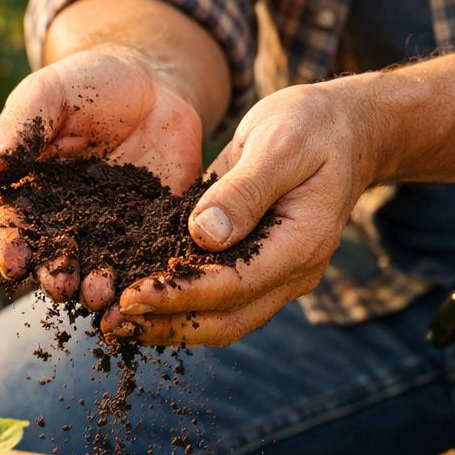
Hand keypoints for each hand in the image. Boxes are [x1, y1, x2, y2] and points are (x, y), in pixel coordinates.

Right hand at [0, 49, 203, 305]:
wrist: (151, 82)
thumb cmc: (86, 85)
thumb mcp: (47, 97)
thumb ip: (18, 134)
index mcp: (31, 193)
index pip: (15, 225)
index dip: (11, 245)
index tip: (13, 263)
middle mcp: (66, 221)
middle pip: (55, 256)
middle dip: (55, 274)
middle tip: (60, 287)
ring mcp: (111, 230)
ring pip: (99, 266)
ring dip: (96, 286)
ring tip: (99, 296)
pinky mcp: (152, 231)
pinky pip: (147, 258)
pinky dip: (144, 277)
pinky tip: (145, 290)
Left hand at [103, 82, 378, 346]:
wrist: (344, 131)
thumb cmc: (312, 127)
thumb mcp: (279, 143)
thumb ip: (244, 190)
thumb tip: (202, 235)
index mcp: (301, 243)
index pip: (233, 286)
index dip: (179, 296)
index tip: (129, 296)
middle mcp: (292, 273)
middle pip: (225, 322)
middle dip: (167, 326)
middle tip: (111, 323)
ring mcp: (277, 278)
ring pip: (220, 322)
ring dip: (168, 327)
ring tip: (114, 324)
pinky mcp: (257, 270)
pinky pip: (217, 302)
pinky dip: (178, 307)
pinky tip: (138, 303)